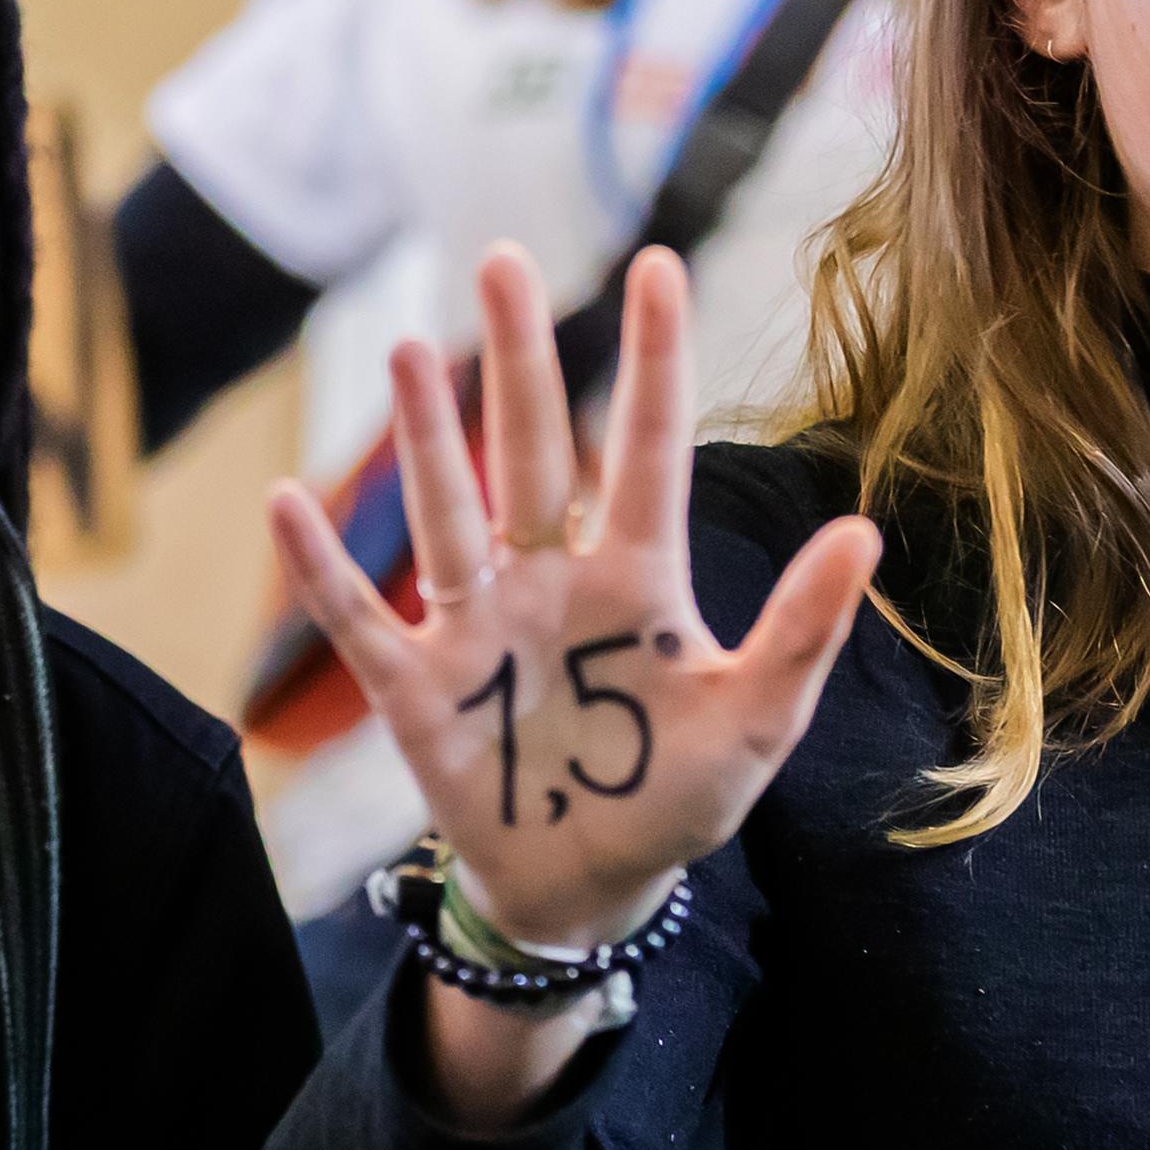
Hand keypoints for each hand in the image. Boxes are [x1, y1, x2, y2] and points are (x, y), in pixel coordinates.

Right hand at [265, 244, 878, 953]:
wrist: (589, 889)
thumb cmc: (677, 799)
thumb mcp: (755, 723)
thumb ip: (801, 632)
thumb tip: (864, 532)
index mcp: (639, 580)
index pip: (648, 449)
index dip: (654, 361)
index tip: (660, 264)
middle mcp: (552, 581)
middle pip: (533, 453)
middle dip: (519, 361)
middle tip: (503, 260)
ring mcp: (479, 628)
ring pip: (448, 514)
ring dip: (425, 439)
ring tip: (403, 350)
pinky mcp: (418, 689)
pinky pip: (359, 619)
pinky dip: (322, 568)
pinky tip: (286, 501)